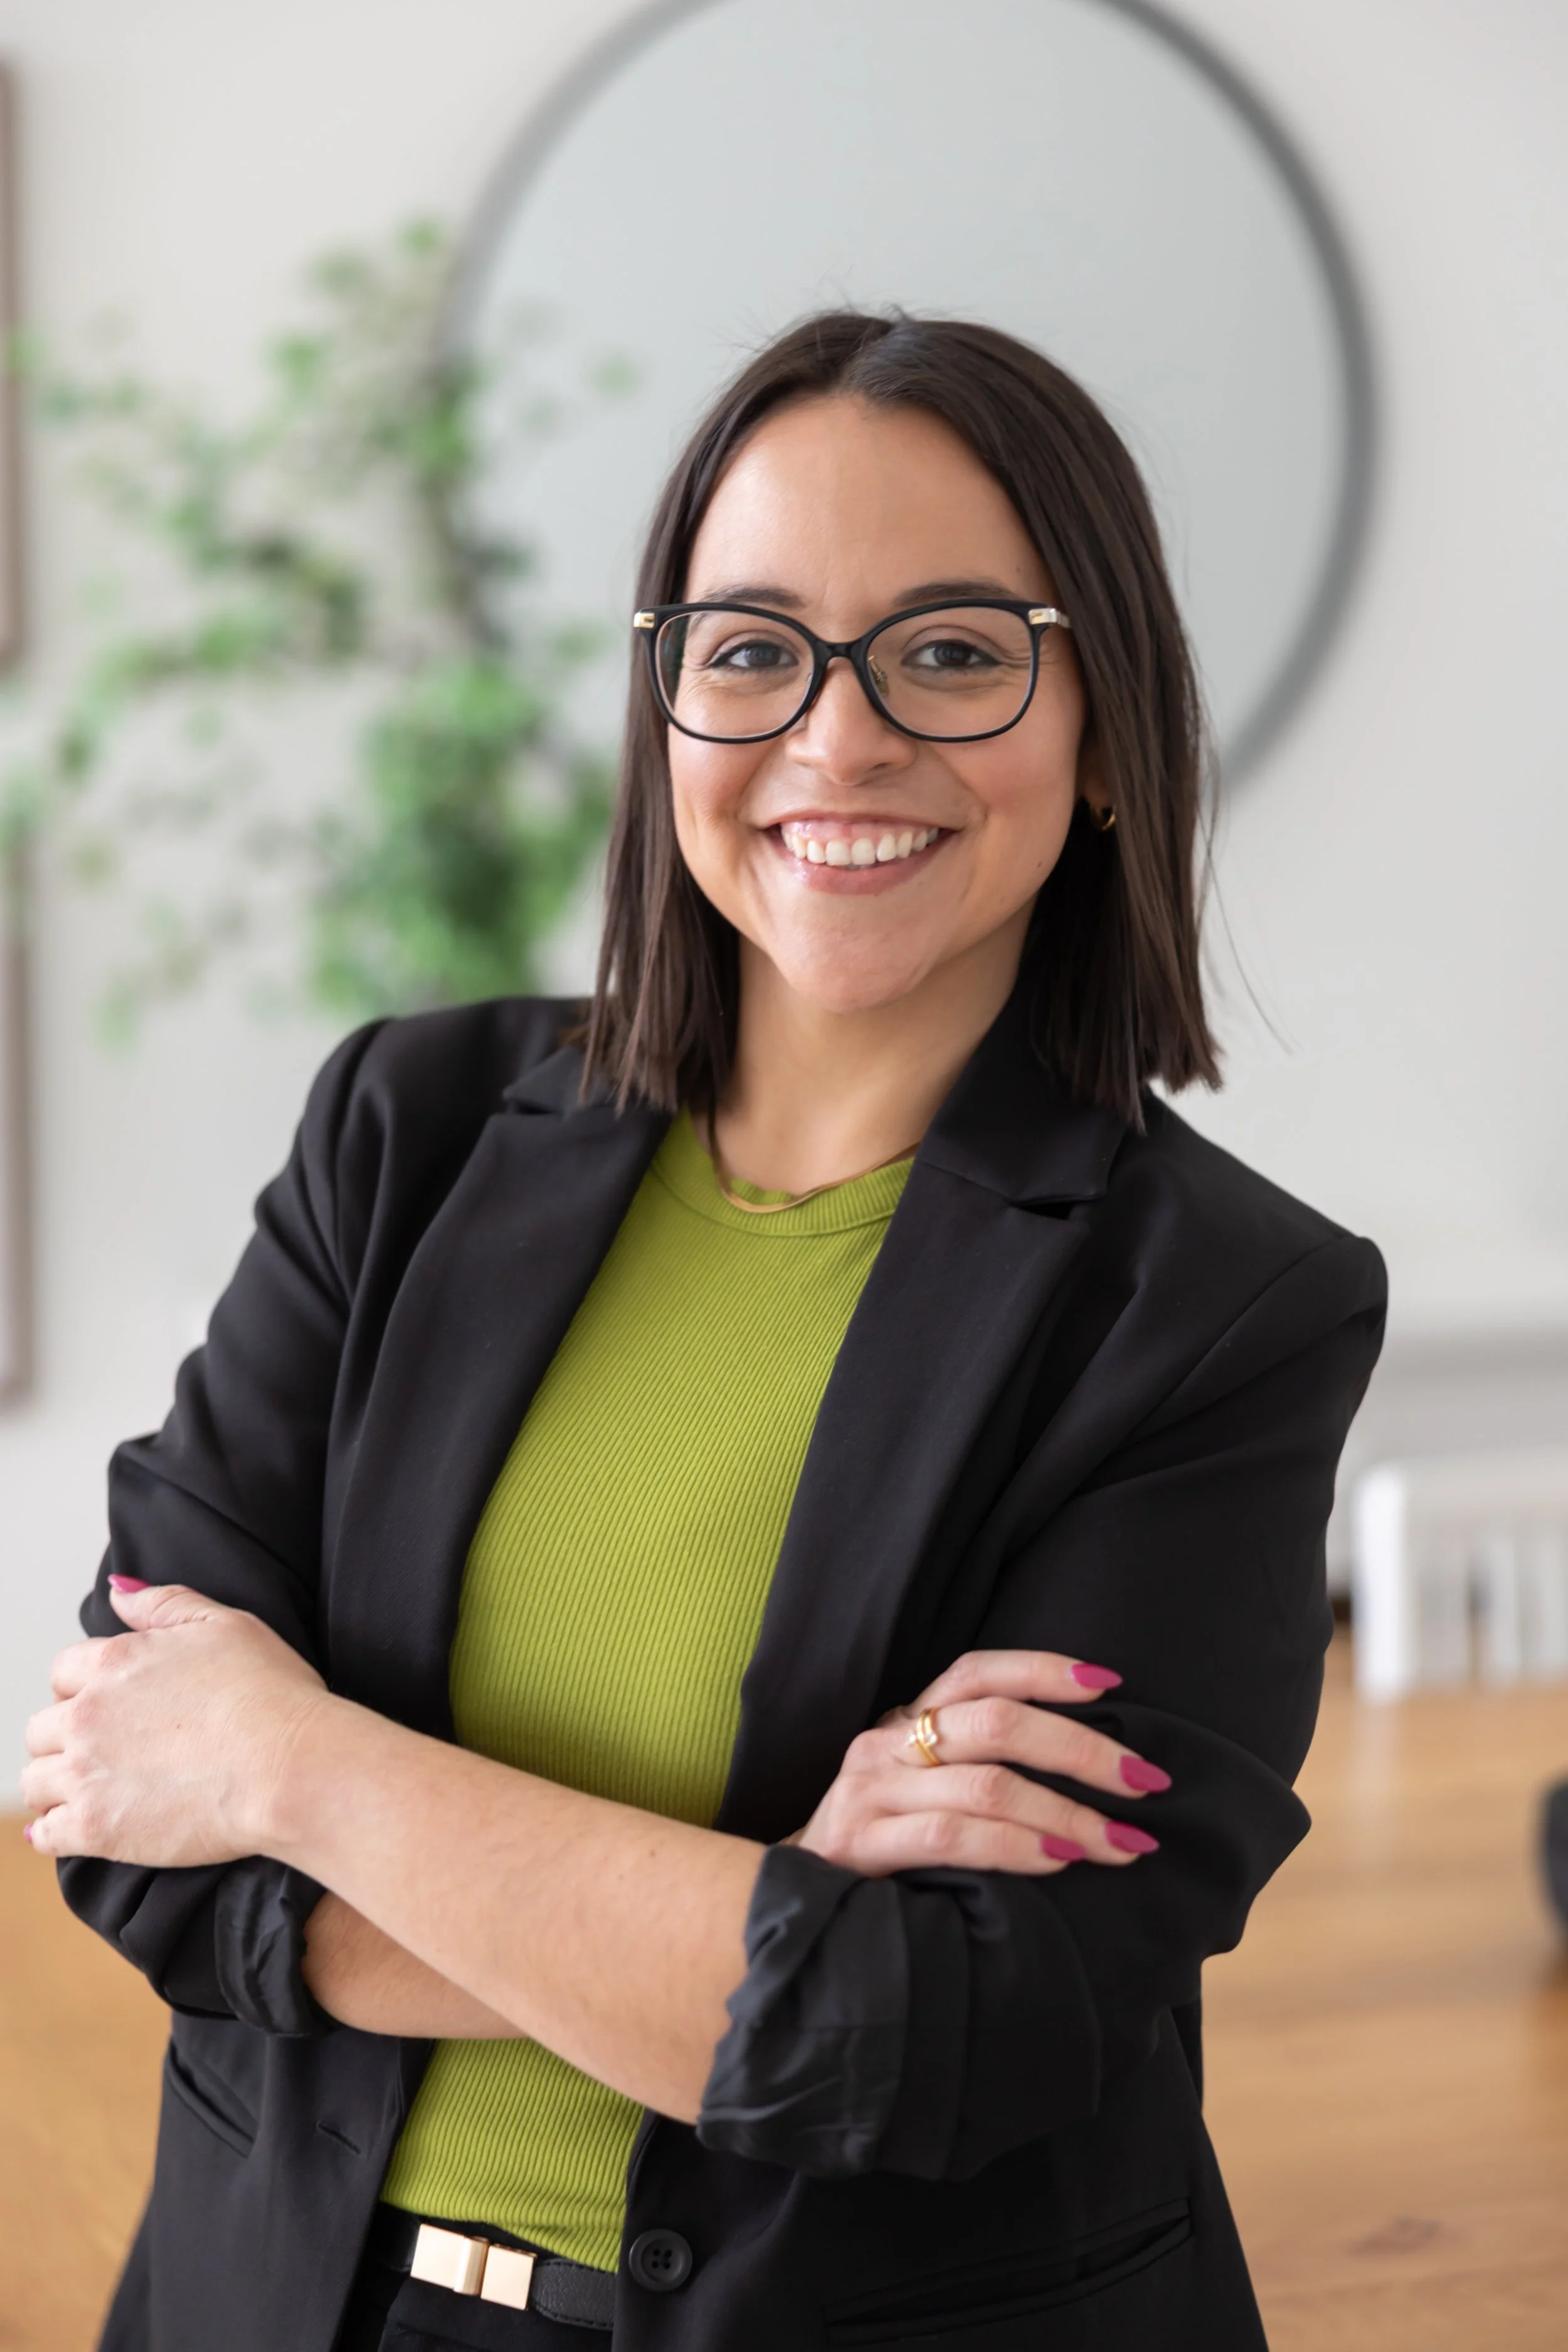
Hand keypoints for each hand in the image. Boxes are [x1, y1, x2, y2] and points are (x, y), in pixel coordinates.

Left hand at [23, 1581, 327, 1865]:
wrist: (291, 1766)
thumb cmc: (271, 1693)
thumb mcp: (226, 1625)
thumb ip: (164, 1604)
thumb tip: (117, 1591)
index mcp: (114, 1661)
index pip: (63, 1672)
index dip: (83, 1688)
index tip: (110, 1708)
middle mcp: (88, 1714)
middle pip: (41, 1728)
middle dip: (65, 1738)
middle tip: (103, 1751)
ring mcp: (86, 1772)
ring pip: (35, 1780)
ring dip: (56, 1784)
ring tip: (89, 1791)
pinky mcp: (95, 1827)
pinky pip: (46, 1834)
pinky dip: (54, 1832)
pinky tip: (72, 1829)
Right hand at [793, 1649, 1166, 1875]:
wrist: (784, 1904)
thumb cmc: (880, 1847)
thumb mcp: (920, 1791)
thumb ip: (977, 1768)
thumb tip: (1090, 1771)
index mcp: (906, 1719)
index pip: (977, 1670)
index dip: (1043, 1669)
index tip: (1109, 1680)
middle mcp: (885, 1743)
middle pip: (996, 1722)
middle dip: (1081, 1750)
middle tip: (1146, 1781)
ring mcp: (869, 1790)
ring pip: (987, 1783)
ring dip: (1067, 1812)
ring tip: (1121, 1840)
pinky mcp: (859, 1844)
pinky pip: (953, 1836)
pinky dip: (1016, 1846)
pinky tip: (1059, 1861)